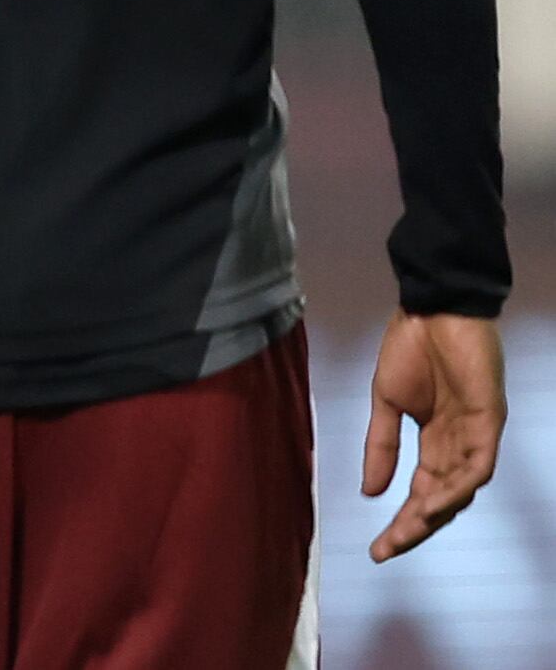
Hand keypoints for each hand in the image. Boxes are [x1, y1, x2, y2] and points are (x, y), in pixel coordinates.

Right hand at [363, 311, 505, 561]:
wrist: (432, 308)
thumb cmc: (410, 347)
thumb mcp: (384, 400)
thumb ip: (381, 445)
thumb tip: (369, 492)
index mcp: (434, 440)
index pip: (420, 491)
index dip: (400, 521)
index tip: (377, 548)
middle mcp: (458, 445)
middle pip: (440, 499)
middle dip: (415, 528)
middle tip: (387, 550)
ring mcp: (475, 435)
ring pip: (461, 489)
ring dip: (434, 513)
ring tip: (406, 531)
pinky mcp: (489, 421)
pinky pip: (477, 465)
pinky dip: (458, 486)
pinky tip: (433, 501)